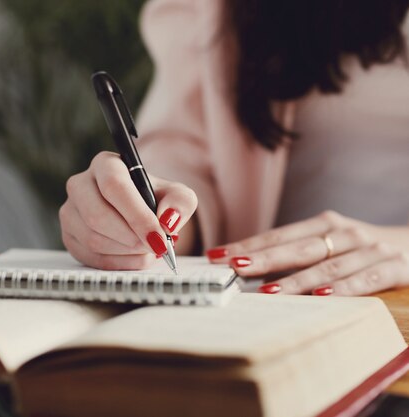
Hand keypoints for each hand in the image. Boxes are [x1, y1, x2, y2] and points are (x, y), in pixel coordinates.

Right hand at [60, 151, 197, 269]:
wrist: (139, 215)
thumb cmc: (155, 201)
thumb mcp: (177, 195)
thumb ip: (180, 203)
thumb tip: (167, 221)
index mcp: (106, 164)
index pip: (114, 186)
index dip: (137, 216)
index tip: (159, 238)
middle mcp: (80, 184)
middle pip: (97, 216)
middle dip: (131, 238)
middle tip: (156, 248)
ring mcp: (69, 211)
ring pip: (92, 239)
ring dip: (126, 252)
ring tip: (148, 250)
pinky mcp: (68, 236)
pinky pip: (89, 257)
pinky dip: (117, 264)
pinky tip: (134, 258)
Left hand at [206, 211, 408, 295]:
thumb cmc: (361, 249)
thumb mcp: (330, 244)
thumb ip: (296, 255)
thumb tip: (249, 268)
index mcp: (324, 224)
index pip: (278, 236)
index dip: (248, 245)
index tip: (218, 256)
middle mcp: (345, 233)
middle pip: (298, 248)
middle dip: (264, 258)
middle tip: (235, 267)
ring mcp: (370, 249)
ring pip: (328, 266)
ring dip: (296, 279)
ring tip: (269, 291)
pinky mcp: (396, 267)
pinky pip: (367, 279)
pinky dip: (345, 288)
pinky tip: (322, 296)